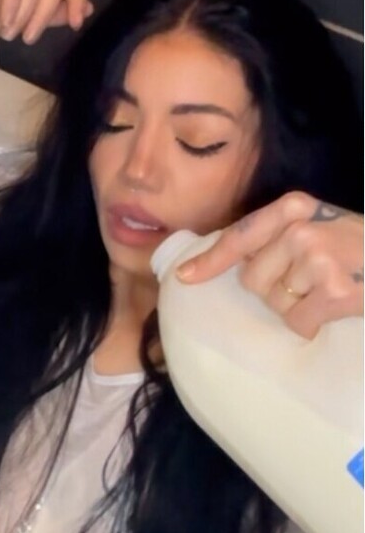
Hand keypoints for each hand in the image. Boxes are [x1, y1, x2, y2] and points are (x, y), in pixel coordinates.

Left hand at [177, 192, 364, 339]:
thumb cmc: (359, 250)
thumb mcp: (321, 227)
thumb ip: (282, 236)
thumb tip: (230, 262)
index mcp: (294, 208)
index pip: (240, 235)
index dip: (210, 260)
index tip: (184, 278)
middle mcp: (301, 229)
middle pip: (254, 279)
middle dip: (276, 288)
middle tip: (311, 281)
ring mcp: (317, 259)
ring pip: (276, 303)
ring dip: (298, 307)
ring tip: (328, 291)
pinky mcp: (333, 292)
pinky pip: (298, 322)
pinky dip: (314, 324)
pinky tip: (337, 308)